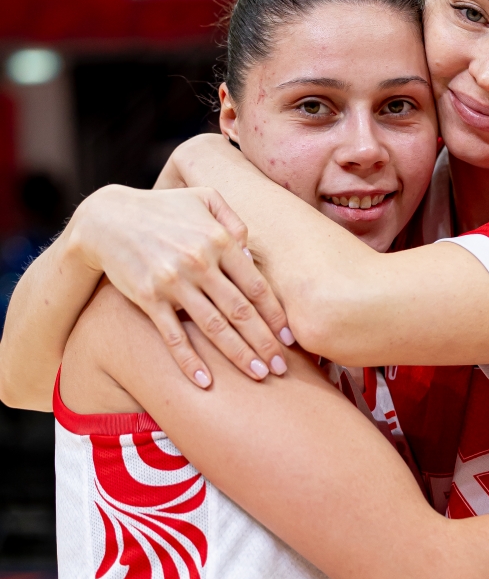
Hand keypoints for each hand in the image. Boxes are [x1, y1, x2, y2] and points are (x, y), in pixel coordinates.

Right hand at [69, 184, 292, 387]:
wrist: (107, 218)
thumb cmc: (162, 209)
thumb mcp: (203, 197)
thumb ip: (234, 219)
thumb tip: (250, 251)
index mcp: (218, 240)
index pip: (256, 286)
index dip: (276, 315)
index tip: (292, 339)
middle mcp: (199, 262)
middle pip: (240, 311)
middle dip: (265, 342)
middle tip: (283, 368)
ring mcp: (173, 282)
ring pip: (214, 326)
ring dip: (238, 354)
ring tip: (259, 375)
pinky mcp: (148, 298)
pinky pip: (173, 335)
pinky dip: (189, 360)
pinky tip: (205, 382)